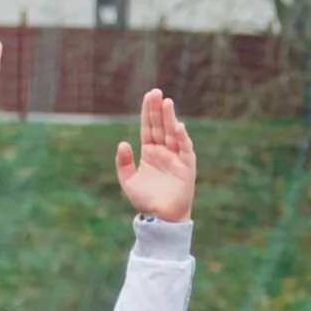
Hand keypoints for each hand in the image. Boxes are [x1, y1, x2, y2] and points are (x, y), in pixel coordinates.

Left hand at [114, 89, 195, 220]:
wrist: (161, 219)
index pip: (148, 127)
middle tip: (156, 92)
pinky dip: (182, 138)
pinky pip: (185, 150)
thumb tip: (123, 142)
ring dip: (170, 118)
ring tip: (167, 102)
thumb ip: (123, 163)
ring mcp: (176, 158)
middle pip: (160, 126)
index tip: (148, 95)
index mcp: (149, 152)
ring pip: (172, 134)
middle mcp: (163, 151)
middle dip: (158, 109)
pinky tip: (178, 127)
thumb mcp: (128, 182)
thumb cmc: (145, 201)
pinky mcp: (187, 167)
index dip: (148, 112)